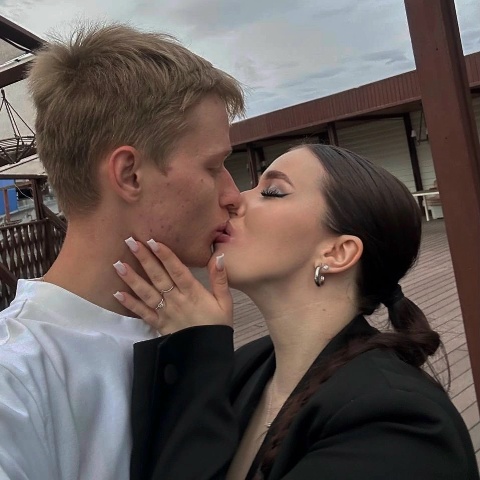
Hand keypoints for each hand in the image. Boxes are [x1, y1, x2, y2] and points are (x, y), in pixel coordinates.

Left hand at [113, 239, 232, 334]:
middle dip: (144, 259)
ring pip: (146, 293)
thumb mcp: (226, 302)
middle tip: (130, 242)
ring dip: (132, 278)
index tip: (153, 241)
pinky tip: (117, 293)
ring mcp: (165, 313)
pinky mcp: (158, 325)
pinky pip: (142, 313)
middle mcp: (176, 301)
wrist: (208, 356)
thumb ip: (220, 280)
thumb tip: (217, 257)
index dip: (165, 255)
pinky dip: (130, 304)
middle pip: (158, 277)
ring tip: (119, 264)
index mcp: (193, 293)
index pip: (177, 270)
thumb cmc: (217, 326)